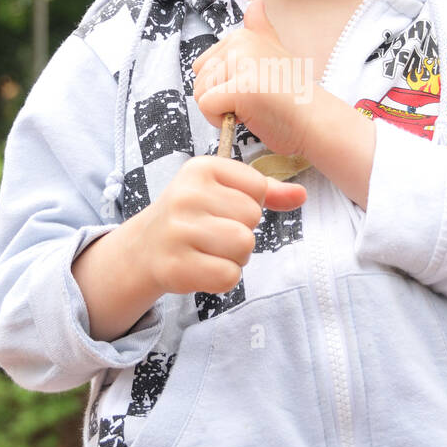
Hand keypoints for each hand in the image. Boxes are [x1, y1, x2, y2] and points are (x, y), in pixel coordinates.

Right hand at [143, 155, 306, 294]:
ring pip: (244, 246)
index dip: (249, 204)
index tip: (222, 209)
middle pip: (252, 219)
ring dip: (235, 257)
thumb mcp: (223, 191)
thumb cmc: (192, 216)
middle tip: (213, 234)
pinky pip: (228, 276)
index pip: (258, 188)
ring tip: (210, 251)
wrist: (144, 248)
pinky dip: (223, 278)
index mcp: (201, 168)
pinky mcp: (175, 265)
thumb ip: (265, 191)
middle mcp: (186, 195)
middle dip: (242, 232)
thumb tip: (302, 195)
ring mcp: (178, 230)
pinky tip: (203, 267)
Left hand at [191, 0, 308, 157]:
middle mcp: (240, 44)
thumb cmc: (294, 96)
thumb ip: (261, 30)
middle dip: (219, 99)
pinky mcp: (239, 89)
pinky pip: (206, 107)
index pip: (204, 66)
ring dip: (221, 110)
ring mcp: (240, 64)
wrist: (315, 121)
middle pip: (200, 80)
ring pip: (200, 94)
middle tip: (252, 101)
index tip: (249, 89)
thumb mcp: (276, 53)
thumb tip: (256, 3)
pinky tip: (247, 117)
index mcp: (244, 35)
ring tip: (252, 108)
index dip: (222, 86)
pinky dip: (220, 121)